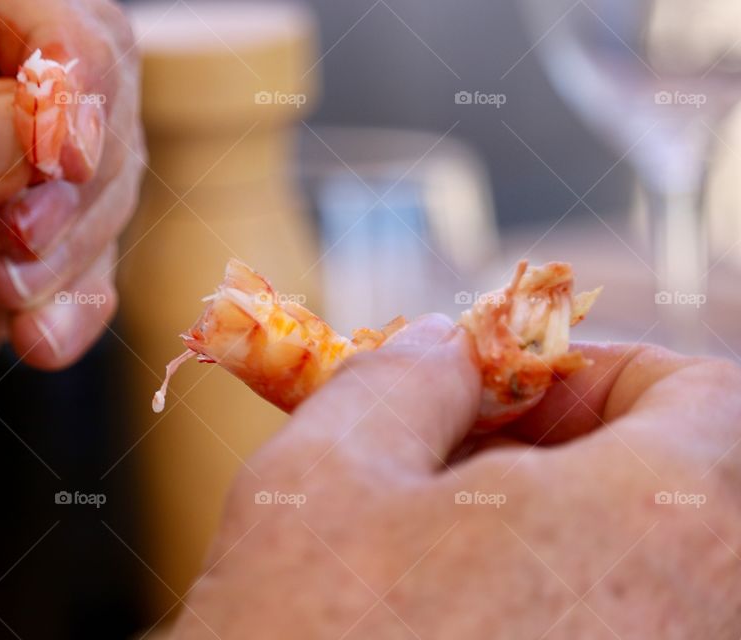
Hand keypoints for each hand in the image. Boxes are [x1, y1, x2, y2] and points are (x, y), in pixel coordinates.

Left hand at [0, 0, 142, 463]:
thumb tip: (21, 137)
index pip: (16, 3)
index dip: (67, 60)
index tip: (64, 147)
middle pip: (95, 82)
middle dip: (87, 160)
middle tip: (30, 230)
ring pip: (103, 180)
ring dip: (78, 242)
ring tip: (9, 290)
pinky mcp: (16, 261)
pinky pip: (86, 272)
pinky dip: (78, 308)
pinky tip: (38, 337)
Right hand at [172, 316, 740, 638]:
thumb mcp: (325, 471)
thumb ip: (403, 378)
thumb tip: (444, 347)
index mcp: (656, 521)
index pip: (708, 398)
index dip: (601, 372)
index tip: (509, 389)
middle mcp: (696, 620)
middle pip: (669, 488)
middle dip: (556, 451)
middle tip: (449, 458)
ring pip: (628, 568)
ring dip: (538, 530)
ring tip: (428, 543)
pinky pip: (605, 628)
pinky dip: (537, 602)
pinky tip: (442, 613)